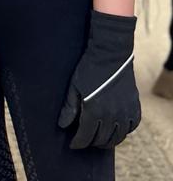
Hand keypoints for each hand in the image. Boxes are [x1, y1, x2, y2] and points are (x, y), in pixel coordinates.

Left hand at [58, 9, 140, 148]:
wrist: (110, 54)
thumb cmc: (88, 69)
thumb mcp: (74, 86)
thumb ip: (69, 108)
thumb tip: (62, 125)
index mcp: (94, 111)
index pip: (85, 136)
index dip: (78, 142)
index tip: (73, 144)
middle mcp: (112, 116)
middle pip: (102, 140)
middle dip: (91, 142)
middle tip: (85, 140)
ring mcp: (125, 112)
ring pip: (118, 138)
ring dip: (108, 141)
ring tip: (100, 139)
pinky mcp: (135, 106)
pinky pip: (131, 127)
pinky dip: (124, 131)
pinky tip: (116, 129)